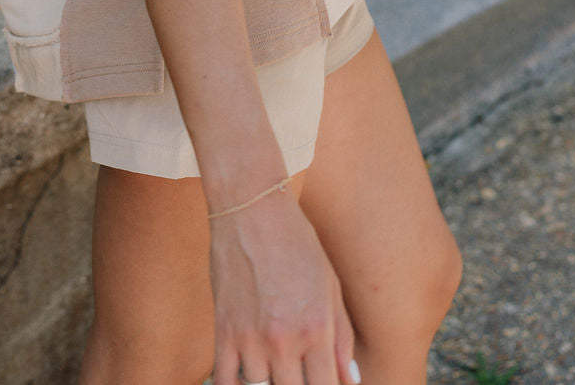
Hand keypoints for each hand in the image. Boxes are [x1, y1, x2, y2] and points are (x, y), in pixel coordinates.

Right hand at [210, 188, 358, 384]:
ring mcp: (251, 339)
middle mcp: (284, 340)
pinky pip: (226, 381)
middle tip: (300, 373)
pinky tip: (248, 378)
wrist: (252, 208)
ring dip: (270, 382)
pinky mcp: (224, 331)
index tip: (325, 383)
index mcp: (317, 329)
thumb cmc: (296, 242)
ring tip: (277, 367)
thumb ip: (342, 337)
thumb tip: (351, 379)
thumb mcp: (330, 285)